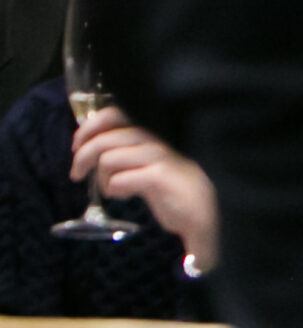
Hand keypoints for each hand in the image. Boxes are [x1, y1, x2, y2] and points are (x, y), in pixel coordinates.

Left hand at [72, 107, 219, 266]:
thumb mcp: (142, 166)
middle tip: (76, 174)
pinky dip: (115, 188)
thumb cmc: (169, 188)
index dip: (89, 127)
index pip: (113, 115)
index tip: (76, 146)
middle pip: (106, 137)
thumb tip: (87, 150)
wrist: (202, 212)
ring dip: (100, 177)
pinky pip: (121, 179)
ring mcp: (159, 157)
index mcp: (148, 134)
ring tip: (108, 189)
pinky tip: (124, 195)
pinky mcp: (161, 176)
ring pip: (109, 157)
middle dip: (83, 156)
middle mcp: (154, 140)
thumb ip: (122, 154)